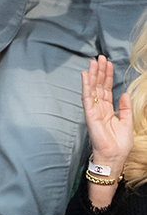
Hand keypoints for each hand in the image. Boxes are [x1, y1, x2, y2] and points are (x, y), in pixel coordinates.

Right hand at [82, 55, 132, 171]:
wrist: (114, 156)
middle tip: (100, 57)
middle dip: (100, 72)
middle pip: (99, 87)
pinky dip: (86, 86)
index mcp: (108, 111)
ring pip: (92, 90)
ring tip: (94, 62)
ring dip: (92, 75)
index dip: (107, 77)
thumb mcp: (127, 122)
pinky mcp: (90, 115)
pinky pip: (87, 98)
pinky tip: (86, 76)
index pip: (107, 90)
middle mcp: (99, 109)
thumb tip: (124, 94)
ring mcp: (93, 111)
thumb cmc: (120, 144)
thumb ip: (125, 107)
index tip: (108, 64)